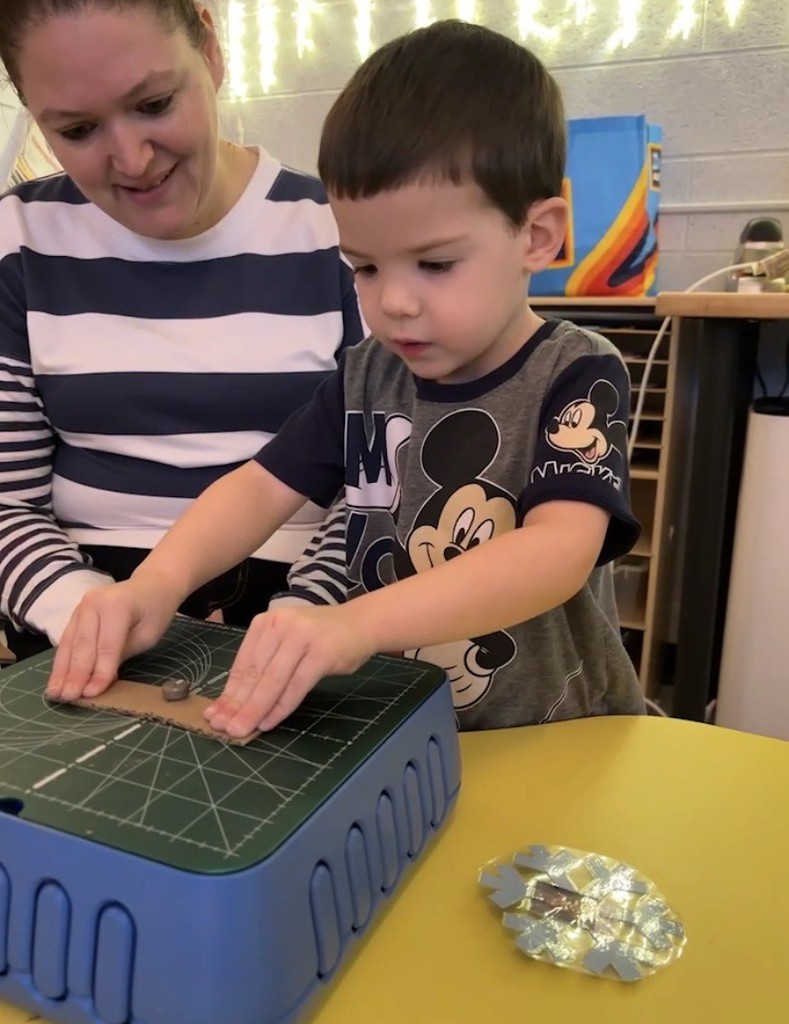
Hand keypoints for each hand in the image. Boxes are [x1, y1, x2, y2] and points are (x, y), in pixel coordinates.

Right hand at [46, 575, 178, 702]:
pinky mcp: (76, 613)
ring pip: (70, 643)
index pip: (107, 646)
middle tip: (67, 698)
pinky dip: (63, 660)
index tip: (90, 694)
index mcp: (117, 605)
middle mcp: (94, 603)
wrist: (152, 585)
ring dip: (61, 670)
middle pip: (83, 644)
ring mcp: (82, 606)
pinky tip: (57, 678)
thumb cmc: (155, 612)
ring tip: (55, 693)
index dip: (99, 672)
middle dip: (75, 674)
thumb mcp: (147, 636)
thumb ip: (122, 655)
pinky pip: (68, 639)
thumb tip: (97, 681)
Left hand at [204, 604, 375, 737]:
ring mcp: (301, 637)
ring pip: (271, 681)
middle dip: (236, 705)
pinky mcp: (321, 652)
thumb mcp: (287, 642)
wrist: (362, 623)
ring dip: (254, 709)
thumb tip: (235, 701)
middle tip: (222, 729)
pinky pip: (295, 686)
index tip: (214, 716)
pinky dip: (280, 707)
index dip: (227, 693)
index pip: (242, 664)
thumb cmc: (321, 637)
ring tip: (240, 730)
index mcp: (265, 622)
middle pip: (254, 673)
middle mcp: (280, 625)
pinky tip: (268, 722)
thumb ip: (265, 664)